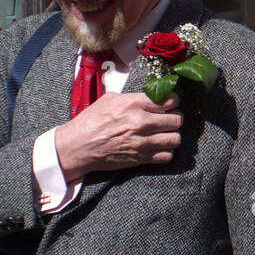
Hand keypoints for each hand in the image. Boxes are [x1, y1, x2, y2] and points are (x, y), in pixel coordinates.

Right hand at [54, 92, 181, 181]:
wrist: (78, 146)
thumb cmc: (90, 121)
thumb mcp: (109, 100)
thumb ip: (132, 97)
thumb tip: (148, 96)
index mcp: (133, 104)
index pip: (169, 100)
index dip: (174, 101)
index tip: (171, 103)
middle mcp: (140, 122)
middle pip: (176, 120)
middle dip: (176, 118)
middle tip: (171, 119)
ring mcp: (141, 142)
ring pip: (175, 139)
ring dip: (173, 135)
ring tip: (167, 134)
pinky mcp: (140, 158)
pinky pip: (167, 156)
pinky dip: (167, 152)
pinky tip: (160, 147)